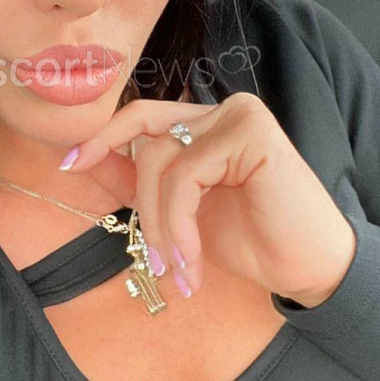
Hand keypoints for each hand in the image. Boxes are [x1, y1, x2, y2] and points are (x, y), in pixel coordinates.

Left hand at [59, 93, 356, 302]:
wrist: (311, 269)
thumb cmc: (255, 240)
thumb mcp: (184, 212)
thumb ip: (143, 182)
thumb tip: (83, 160)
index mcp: (209, 122)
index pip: (142, 117)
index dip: (102, 138)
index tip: (68, 165)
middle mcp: (224, 109)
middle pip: (146, 143)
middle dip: (142, 207)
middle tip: (155, 261)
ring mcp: (240, 116)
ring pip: (161, 161)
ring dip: (162, 226)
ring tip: (179, 271)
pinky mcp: (251, 134)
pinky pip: (185, 177)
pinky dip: (180, 226)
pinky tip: (194, 263)